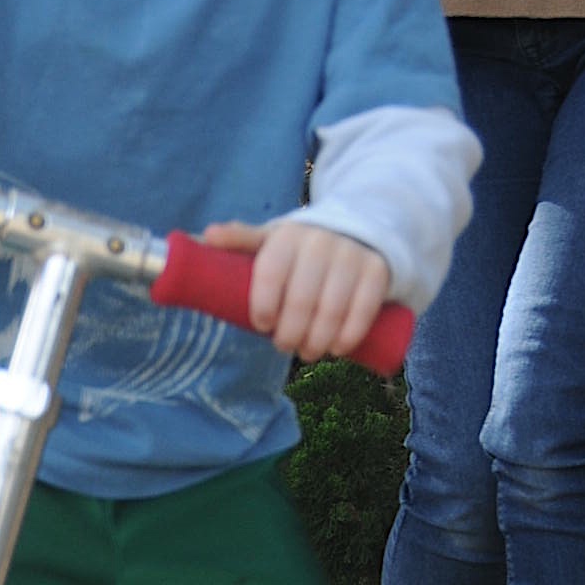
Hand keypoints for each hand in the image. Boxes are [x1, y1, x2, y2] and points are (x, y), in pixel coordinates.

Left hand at [199, 218, 390, 360]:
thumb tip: (206, 236)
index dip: (264, 304)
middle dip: (290, 332)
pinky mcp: (377, 270)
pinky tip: (338, 349)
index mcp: (287, 235)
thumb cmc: (301, 247)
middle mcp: (320, 241)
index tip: (263, 325)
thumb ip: (241, 239)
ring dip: (318, 340)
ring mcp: (351, 255)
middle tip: (284, 346)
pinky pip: (364, 308)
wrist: (357, 231)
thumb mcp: (272, 239)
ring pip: (332, 308)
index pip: (270, 272)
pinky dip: (349, 334)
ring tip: (308, 353)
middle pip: (302, 298)